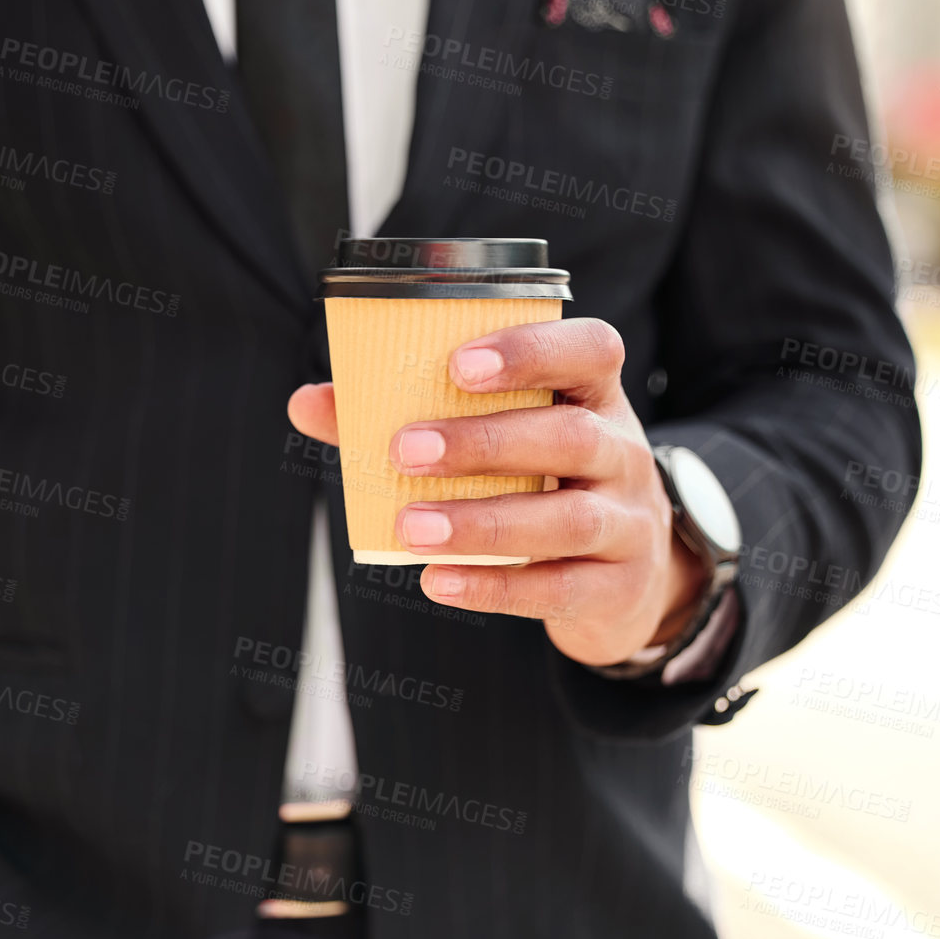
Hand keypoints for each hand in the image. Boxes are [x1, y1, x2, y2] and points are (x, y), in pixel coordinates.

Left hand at [288, 318, 705, 667]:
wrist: (628, 577)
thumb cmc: (545, 485)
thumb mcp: (504, 442)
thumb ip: (409, 417)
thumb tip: (309, 403)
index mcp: (594, 398)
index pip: (591, 351)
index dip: (530, 350)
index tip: (457, 364)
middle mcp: (622, 453)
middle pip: (570, 436)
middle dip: (484, 442)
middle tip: (405, 451)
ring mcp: (629, 522)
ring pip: (568, 518)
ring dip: (483, 522)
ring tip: (410, 527)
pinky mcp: (619, 587)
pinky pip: (559, 588)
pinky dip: (495, 588)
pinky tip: (439, 581)